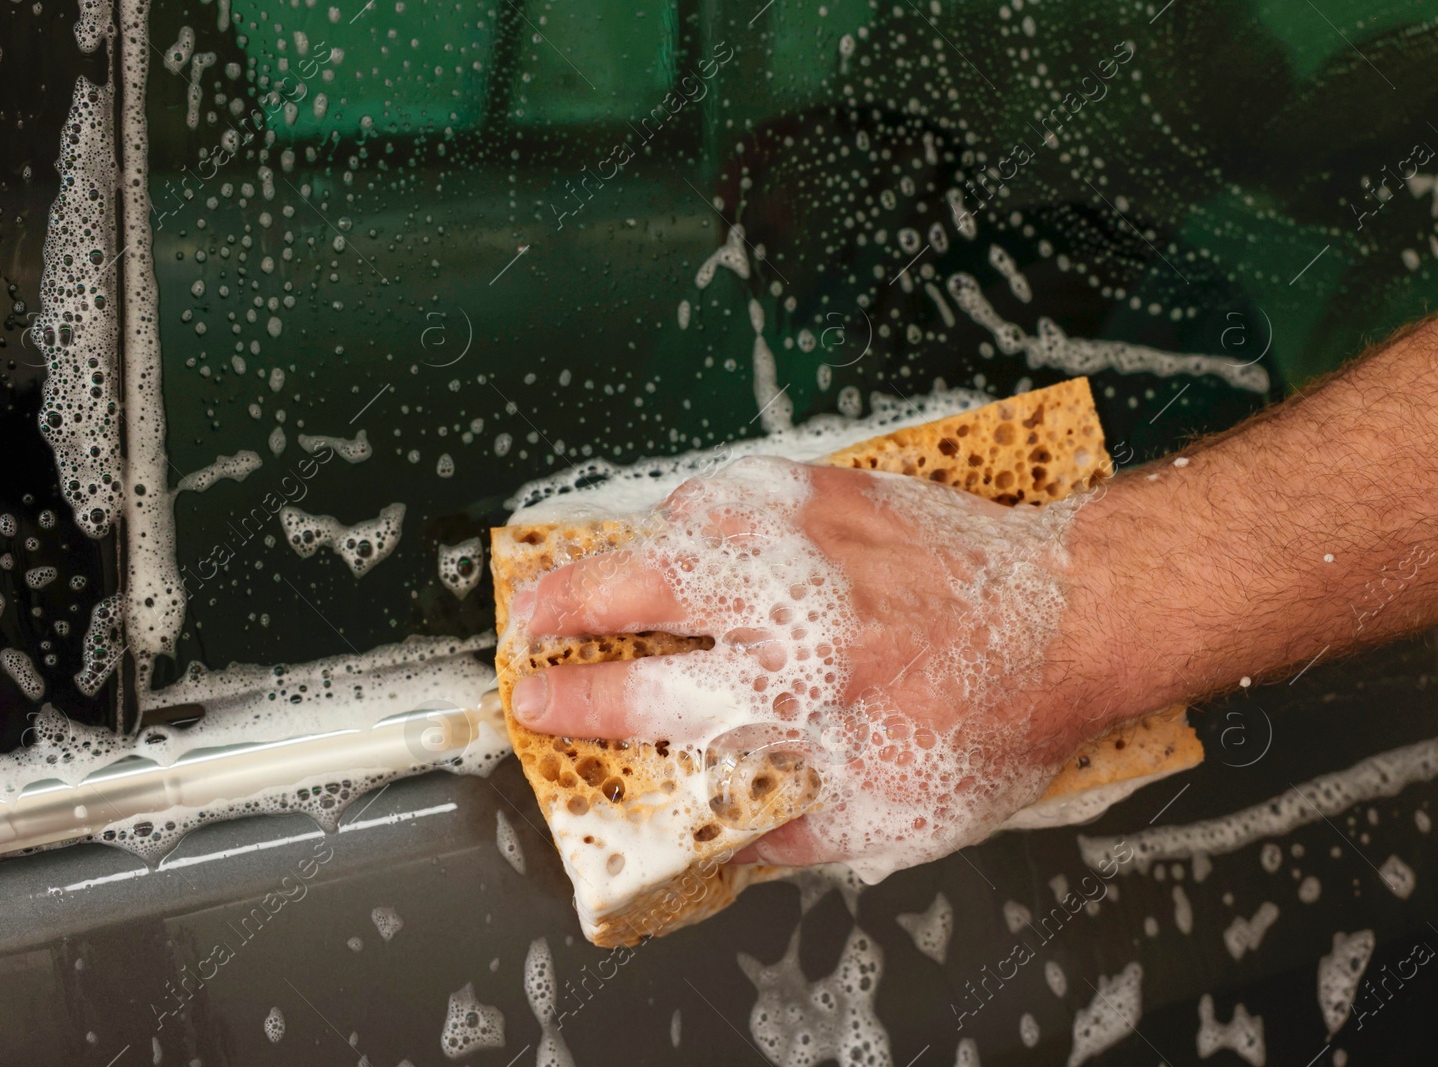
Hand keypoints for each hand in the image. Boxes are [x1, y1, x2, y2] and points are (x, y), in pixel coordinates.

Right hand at [507, 455, 1099, 881]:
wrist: (1072, 621)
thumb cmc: (993, 723)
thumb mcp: (904, 815)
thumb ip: (804, 833)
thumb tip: (730, 841)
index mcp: (799, 696)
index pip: (651, 698)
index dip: (576, 701)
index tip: (535, 702)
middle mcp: (791, 610)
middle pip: (640, 589)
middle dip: (564, 603)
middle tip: (530, 619)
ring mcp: (810, 539)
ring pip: (680, 524)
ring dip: (625, 548)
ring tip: (599, 573)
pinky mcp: (835, 491)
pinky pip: (738, 484)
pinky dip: (699, 507)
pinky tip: (692, 529)